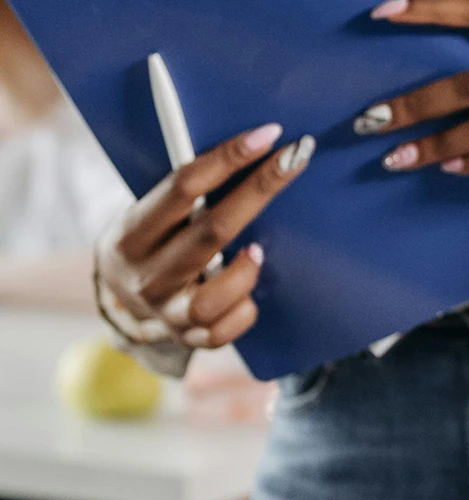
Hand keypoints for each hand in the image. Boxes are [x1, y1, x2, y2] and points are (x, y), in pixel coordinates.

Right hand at [96, 124, 313, 349]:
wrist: (122, 309)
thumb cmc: (149, 247)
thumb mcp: (146, 218)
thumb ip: (180, 198)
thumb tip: (244, 152)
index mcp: (129, 233)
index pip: (182, 186)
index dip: (227, 158)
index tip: (267, 136)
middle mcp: (146, 275)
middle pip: (211, 232)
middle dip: (257, 191)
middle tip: (292, 162)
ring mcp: (168, 313)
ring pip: (214, 296)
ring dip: (245, 271)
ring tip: (257, 252)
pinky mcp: (190, 340)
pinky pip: (226, 330)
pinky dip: (243, 310)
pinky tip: (247, 295)